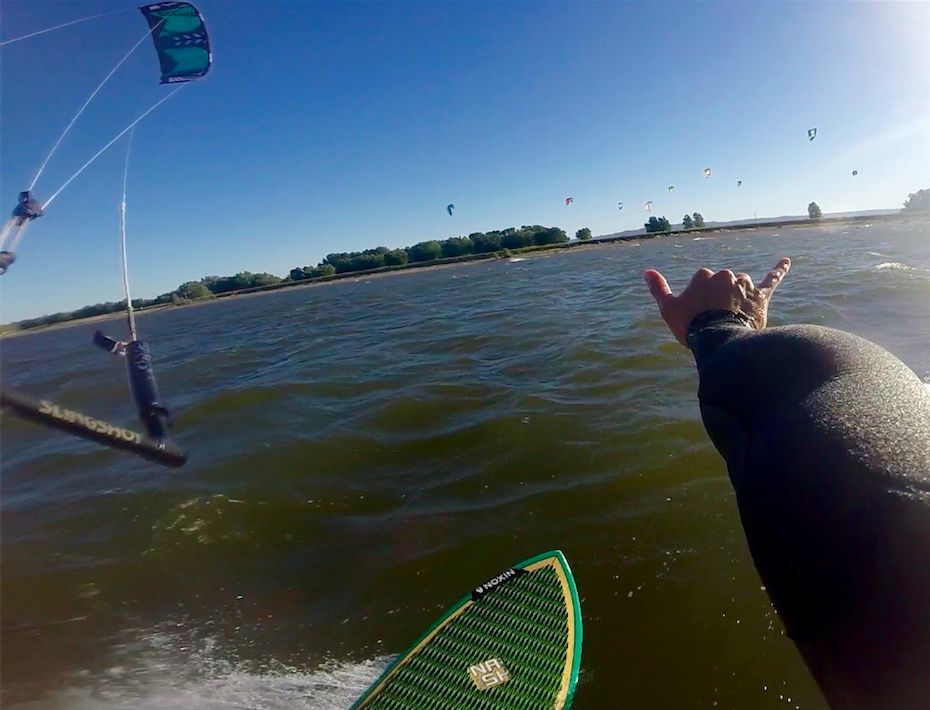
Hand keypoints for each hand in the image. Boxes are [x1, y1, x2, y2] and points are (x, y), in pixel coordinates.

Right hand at [644, 258, 790, 345]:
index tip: (699, 316)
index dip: (699, 301)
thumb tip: (646, 271)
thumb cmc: (692, 325)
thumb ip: (658, 289)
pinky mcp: (760, 296)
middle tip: (715, 320)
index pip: (701, 283)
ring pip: (741, 286)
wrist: (721, 339)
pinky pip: (771, 280)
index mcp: (704, 275)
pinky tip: (786, 262)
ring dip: (738, 297)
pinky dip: (778, 271)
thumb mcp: (668, 309)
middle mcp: (725, 274)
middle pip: (721, 284)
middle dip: (719, 299)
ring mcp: (744, 284)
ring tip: (733, 318)